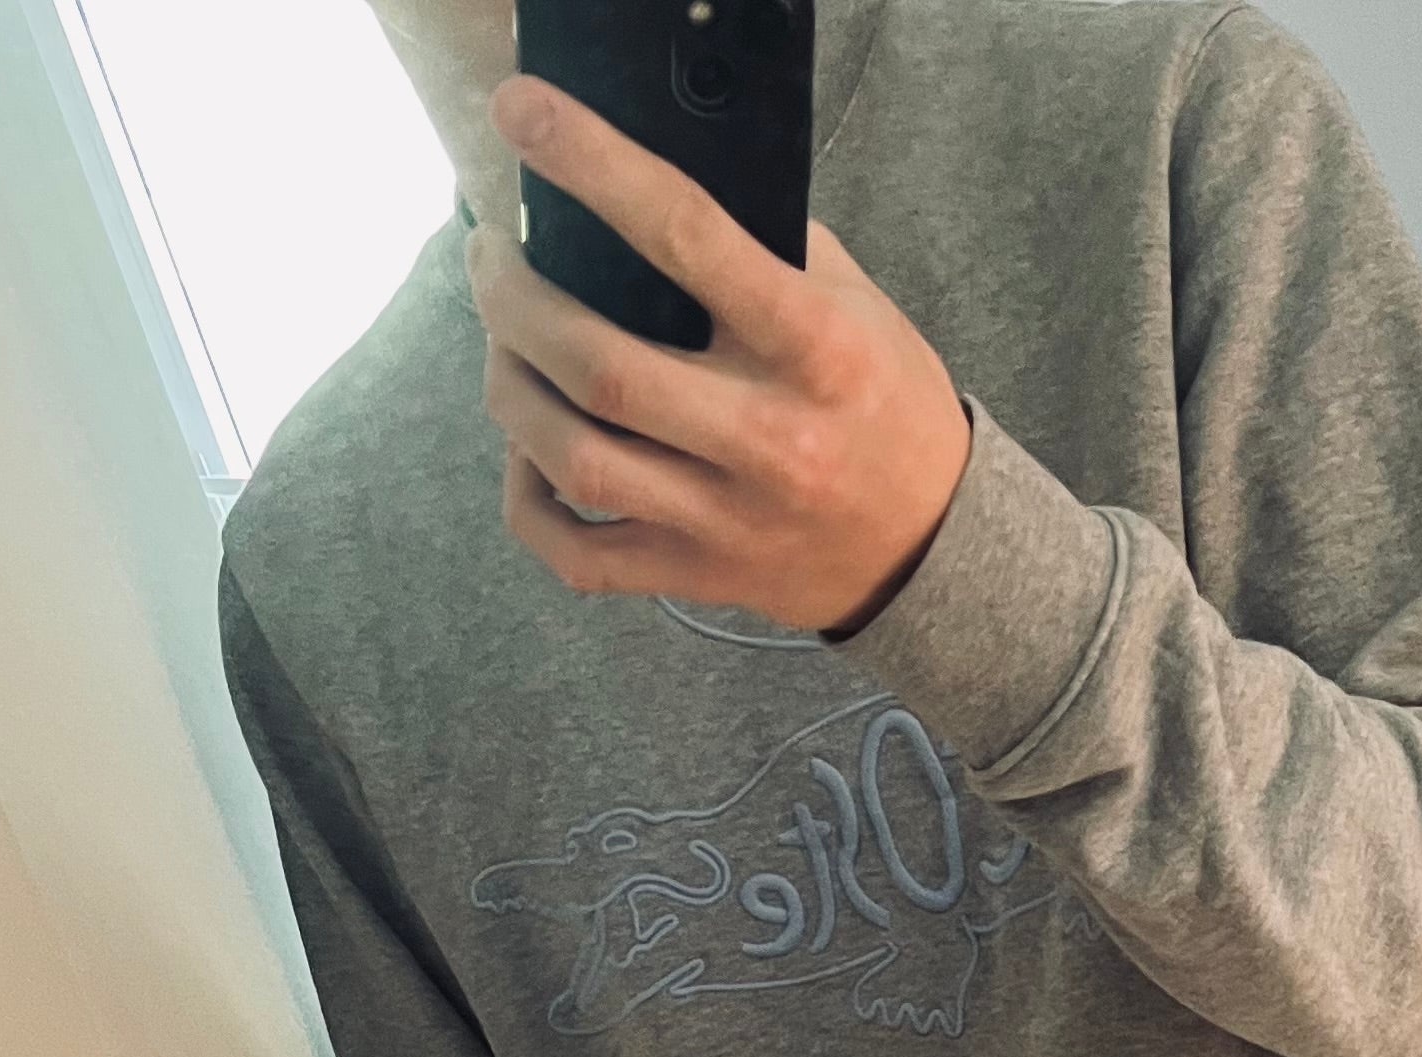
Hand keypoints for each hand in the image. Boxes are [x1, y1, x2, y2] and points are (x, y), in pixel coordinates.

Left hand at [472, 76, 972, 632]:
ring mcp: (728, 519)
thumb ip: (767, 245)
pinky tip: (527, 452)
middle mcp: (771, 440)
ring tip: (502, 342)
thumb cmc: (884, 404)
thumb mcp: (858, 305)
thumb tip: (646, 187)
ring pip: (573, 459)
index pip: (688, 238)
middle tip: (491, 260)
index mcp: (817, 350)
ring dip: (508, 386)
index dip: (593, 165)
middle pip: (600, 365)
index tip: (526, 115)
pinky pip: (578, 555)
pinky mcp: (697, 575)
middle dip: (513, 298)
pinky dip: (526, 501)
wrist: (930, 546)